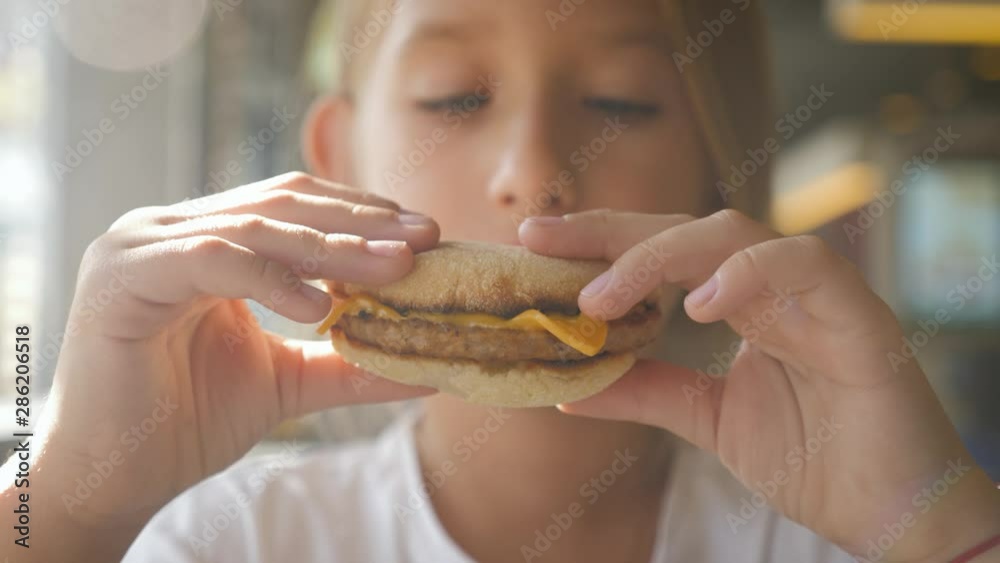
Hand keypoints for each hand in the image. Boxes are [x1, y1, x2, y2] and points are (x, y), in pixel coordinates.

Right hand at [9, 173, 439, 559]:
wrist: (115, 475)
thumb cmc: (190, 421)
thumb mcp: (288, 381)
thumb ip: (350, 363)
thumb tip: (431, 365)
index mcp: (209, 241)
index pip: (297, 206)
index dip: (363, 216)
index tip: (428, 236)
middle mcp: (174, 229)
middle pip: (284, 205)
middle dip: (361, 224)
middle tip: (425, 238)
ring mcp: (143, 244)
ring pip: (255, 227)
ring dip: (332, 248)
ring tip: (393, 270)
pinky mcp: (123, 274)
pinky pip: (212, 259)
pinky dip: (271, 278)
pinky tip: (321, 307)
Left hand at [520, 209, 999, 561]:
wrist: (888, 511)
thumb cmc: (812, 459)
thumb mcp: (707, 419)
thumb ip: (647, 391)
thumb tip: (569, 384)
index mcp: (741, 303)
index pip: (662, 253)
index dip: (600, 241)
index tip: (533, 241)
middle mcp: (773, 287)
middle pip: (685, 229)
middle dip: (609, 229)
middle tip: (540, 237)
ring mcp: (815, 293)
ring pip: (734, 234)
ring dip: (659, 256)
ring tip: (602, 296)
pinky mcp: (858, 314)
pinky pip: (802, 266)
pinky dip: (746, 276)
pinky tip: (696, 307)